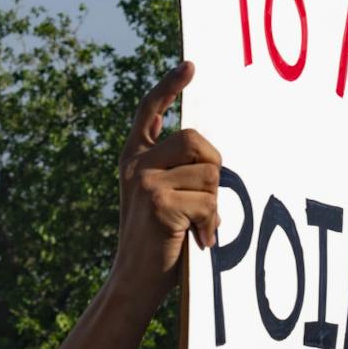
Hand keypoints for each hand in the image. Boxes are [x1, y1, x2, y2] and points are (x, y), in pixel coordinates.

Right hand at [112, 62, 221, 308]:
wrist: (133, 283)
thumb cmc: (156, 243)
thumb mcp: (158, 197)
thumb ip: (170, 168)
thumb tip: (197, 142)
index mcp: (133, 159)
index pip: (149, 110)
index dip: (169, 86)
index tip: (191, 66)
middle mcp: (136, 164)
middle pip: (194, 139)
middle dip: (213, 167)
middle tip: (209, 199)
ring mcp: (146, 181)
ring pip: (208, 173)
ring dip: (214, 203)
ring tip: (198, 227)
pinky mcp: (160, 203)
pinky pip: (209, 201)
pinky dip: (212, 224)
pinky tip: (199, 240)